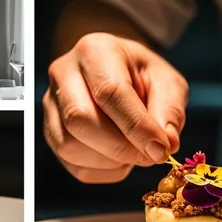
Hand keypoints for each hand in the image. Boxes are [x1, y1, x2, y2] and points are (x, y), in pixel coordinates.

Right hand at [43, 33, 187, 182]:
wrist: (118, 74)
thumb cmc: (144, 76)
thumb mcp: (168, 82)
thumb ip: (169, 110)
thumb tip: (166, 144)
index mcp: (95, 51)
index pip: (109, 92)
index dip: (136, 127)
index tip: (161, 150)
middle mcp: (63, 74)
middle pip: (81, 120)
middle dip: (121, 148)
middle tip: (152, 155)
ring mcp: (51, 105)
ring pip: (71, 146)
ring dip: (112, 161)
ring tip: (136, 150)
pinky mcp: (51, 134)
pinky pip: (74, 165)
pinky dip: (105, 171)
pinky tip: (121, 157)